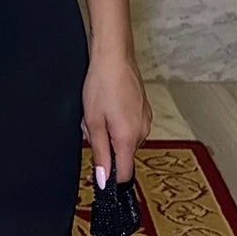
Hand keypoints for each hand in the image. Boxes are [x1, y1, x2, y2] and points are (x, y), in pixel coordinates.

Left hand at [81, 51, 151, 187]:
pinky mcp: (144, 110)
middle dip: (105, 148)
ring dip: (110, 133)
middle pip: (123, 155)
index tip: (96, 171)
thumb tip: (103, 179)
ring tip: (99, 112)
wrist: (114, 56)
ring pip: (125, 140)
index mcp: (128, 138)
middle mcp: (142, 132)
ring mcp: (145, 120)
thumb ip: (99, 153)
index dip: (109, 177)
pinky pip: (130, 126)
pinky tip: (108, 105)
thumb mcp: (93, 121)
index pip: (124, 175)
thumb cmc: (102, 84)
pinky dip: (118, 122)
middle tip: (91, 127)